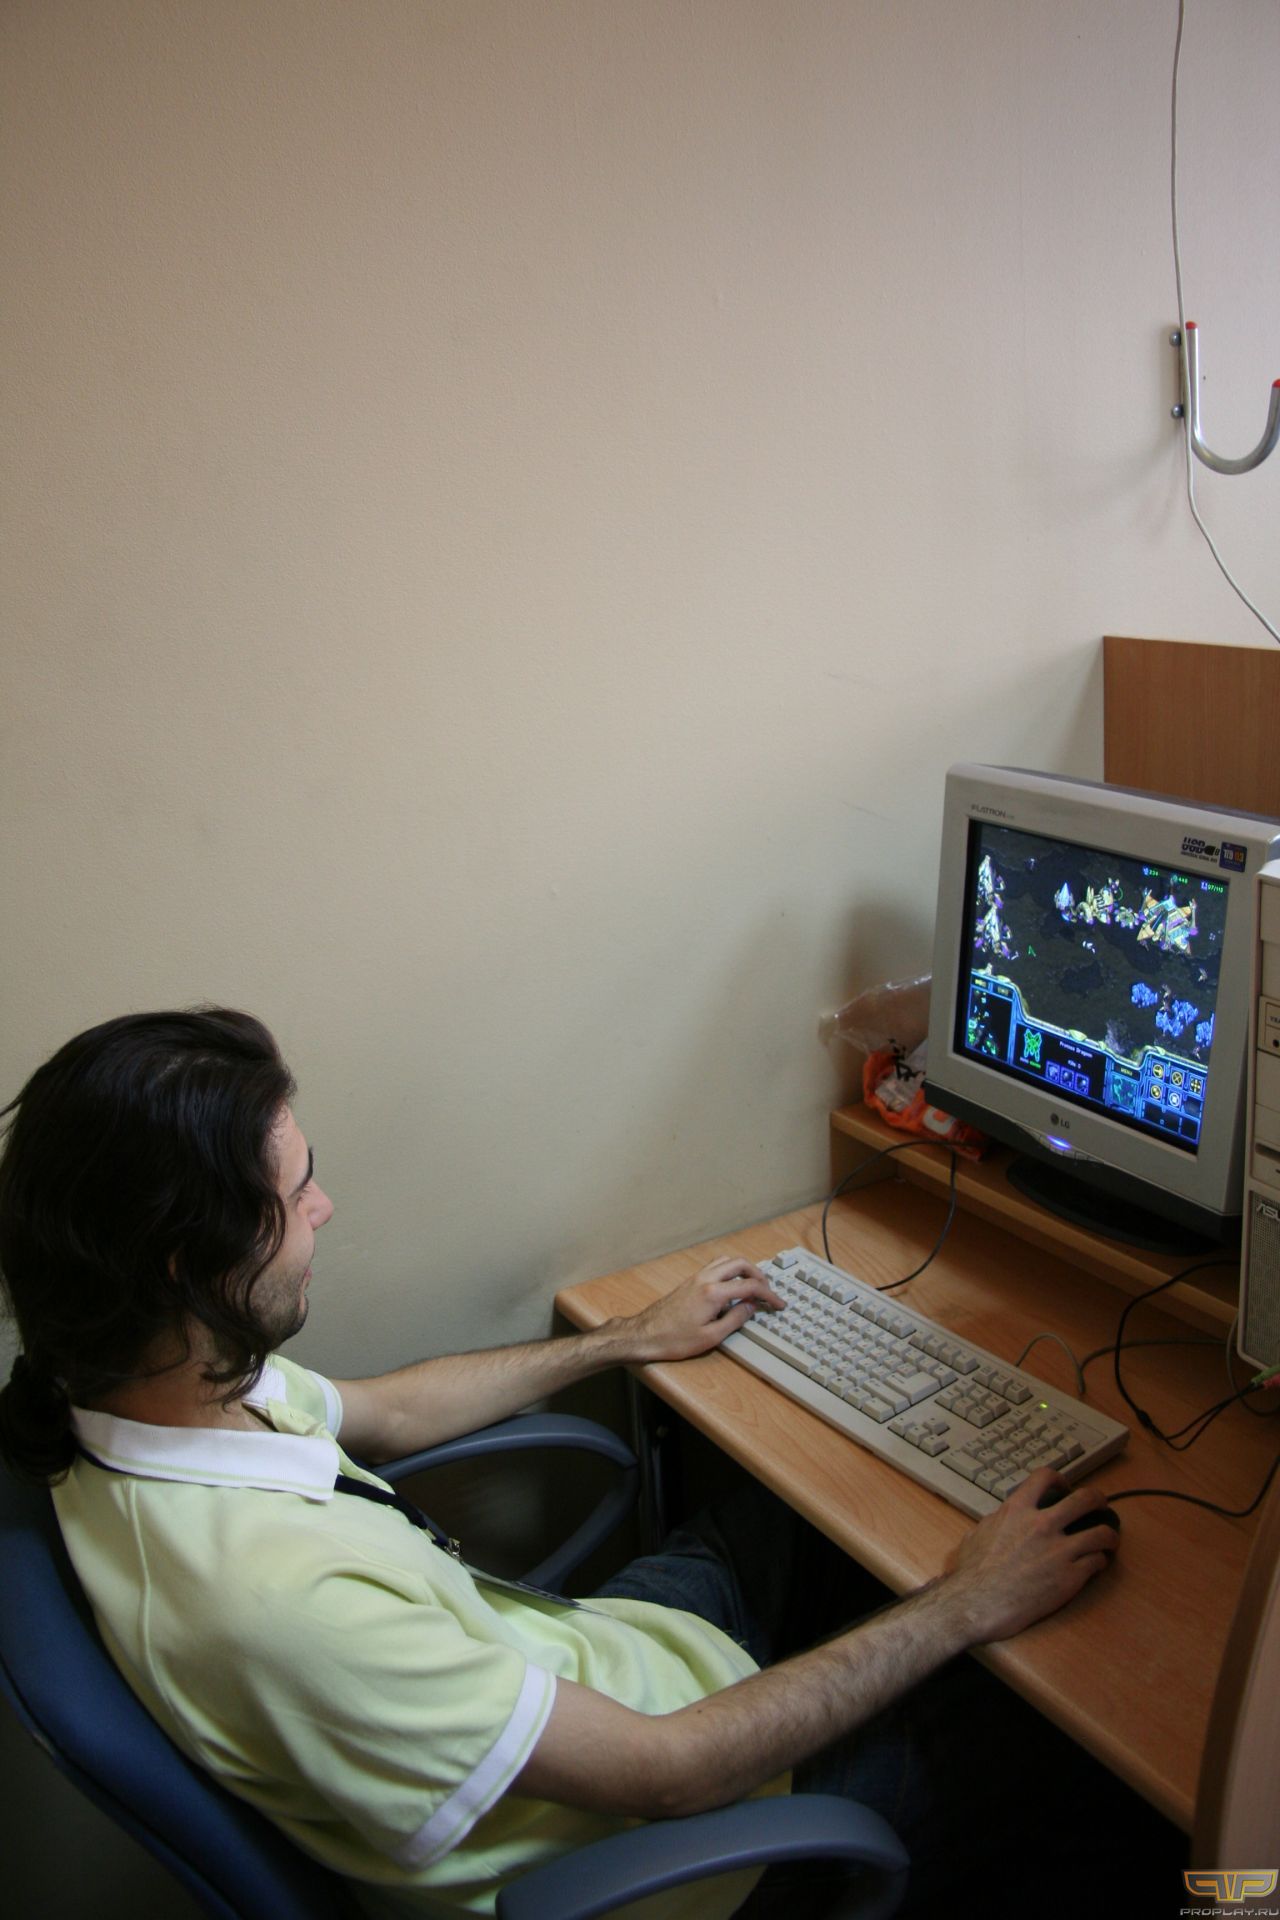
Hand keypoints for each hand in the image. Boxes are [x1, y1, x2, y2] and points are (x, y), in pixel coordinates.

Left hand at [620, 1257, 784, 1364]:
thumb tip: (751, 1307)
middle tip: (768, 1290)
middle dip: (759, 1274)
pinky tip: (732, 1286)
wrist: (645, 1335)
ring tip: (753, 1285)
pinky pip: (715, 1266)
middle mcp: (705, 1279)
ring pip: (726, 1261)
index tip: (778, 1303)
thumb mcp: (711, 1337)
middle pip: (740, 1264)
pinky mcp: (689, 1282)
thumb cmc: (674, 1339)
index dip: (769, 1295)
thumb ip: (735, 1319)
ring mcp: (696, 1278)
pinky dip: (730, 1270)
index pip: (750, 1286)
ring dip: (744, 1269)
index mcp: (713, 1293)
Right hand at [943, 1468, 1117, 1645]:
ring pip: (1101, 1533)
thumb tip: (1003, 1518)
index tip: (1065, 1488)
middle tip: (1100, 1506)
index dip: (1060, 1479)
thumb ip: (997, 1521)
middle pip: (1085, 1499)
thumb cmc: (971, 1573)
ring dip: (1109, 1535)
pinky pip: (1097, 1561)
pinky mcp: (1070, 1577)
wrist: (976, 1605)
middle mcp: (1042, 1525)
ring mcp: (1060, 1551)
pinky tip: (1095, 1565)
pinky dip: (1099, 1561)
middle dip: (1098, 1500)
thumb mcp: (978, 1533)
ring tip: (1109, 1539)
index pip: (1045, 1477)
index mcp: (1017, 1510)